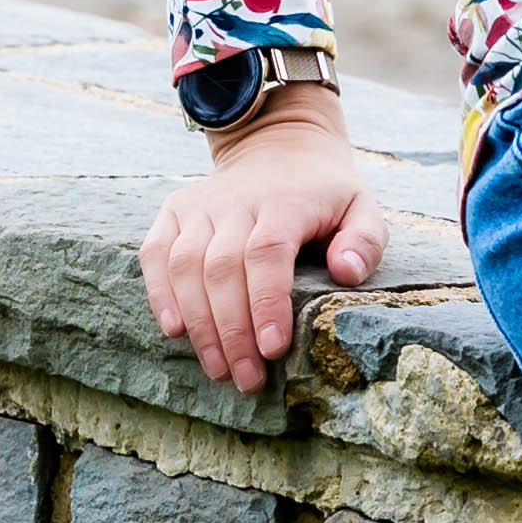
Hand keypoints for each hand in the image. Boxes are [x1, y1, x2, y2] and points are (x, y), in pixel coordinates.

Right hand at [140, 92, 386, 392]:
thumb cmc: (324, 192)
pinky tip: (175, 330)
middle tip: (247, 378)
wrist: (280, 143)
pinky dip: (159, 292)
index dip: (266, 303)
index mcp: (285, 201)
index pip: (267, 253)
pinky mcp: (175, 210)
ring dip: (199, 323)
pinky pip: (156, 253)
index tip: (273, 350)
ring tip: (219, 369)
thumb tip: (346, 273)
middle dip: (232, 331)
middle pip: (223, 269)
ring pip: (186, 265)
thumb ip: (365, 240)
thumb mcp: (361, 207)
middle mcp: (236, 200)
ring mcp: (201, 205)